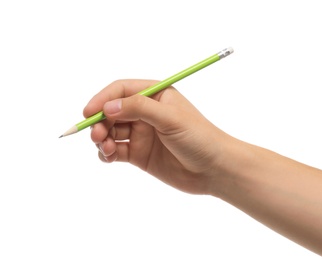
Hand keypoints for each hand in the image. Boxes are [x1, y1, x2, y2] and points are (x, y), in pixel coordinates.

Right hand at [83, 79, 229, 194]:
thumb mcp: (170, 117)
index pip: (121, 90)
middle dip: (100, 122)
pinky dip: (107, 153)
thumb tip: (108, 107)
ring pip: (111, 132)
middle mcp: (146, 113)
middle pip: (112, 111)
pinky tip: (108, 157)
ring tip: (106, 148)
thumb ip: (139, 108)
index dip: (103, 99)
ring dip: (102, 138)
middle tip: (97, 135)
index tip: (89, 112)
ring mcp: (142, 134)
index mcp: (156, 95)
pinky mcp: (140, 155)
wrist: (214, 169)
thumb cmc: (199, 137)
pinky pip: (116, 150)